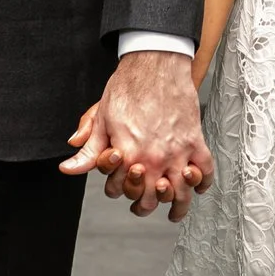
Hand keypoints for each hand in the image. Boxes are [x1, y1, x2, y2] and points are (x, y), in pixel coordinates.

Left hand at [57, 50, 213, 219]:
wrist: (154, 63)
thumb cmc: (128, 88)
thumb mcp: (102, 119)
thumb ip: (88, 150)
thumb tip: (68, 169)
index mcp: (128, 156)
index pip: (122, 190)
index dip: (117, 190)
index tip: (120, 186)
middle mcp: (154, 159)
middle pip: (151, 199)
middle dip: (144, 206)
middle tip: (143, 206)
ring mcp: (178, 152)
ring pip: (181, 193)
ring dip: (178, 207)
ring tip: (174, 211)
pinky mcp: (195, 141)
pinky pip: (206, 170)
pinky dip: (203, 182)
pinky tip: (197, 186)